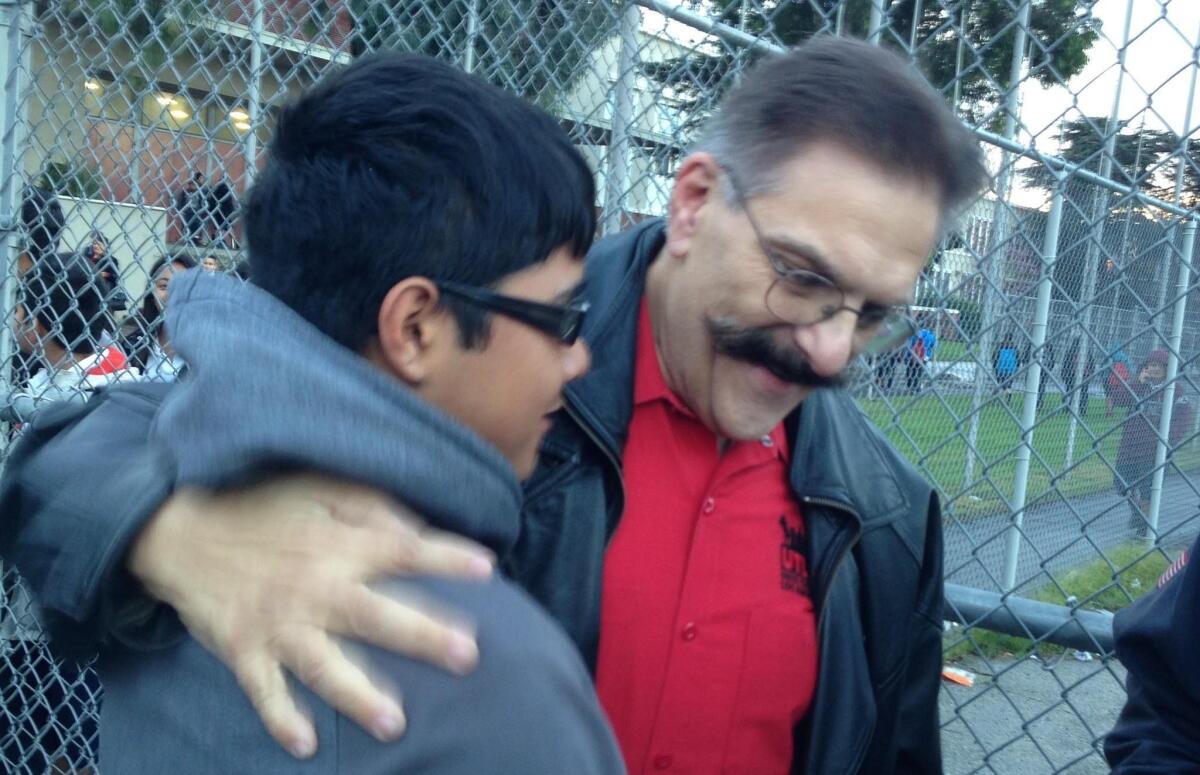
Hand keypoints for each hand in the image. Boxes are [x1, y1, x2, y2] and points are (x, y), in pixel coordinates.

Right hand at [127, 473, 494, 757]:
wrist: (182, 530)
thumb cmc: (261, 507)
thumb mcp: (318, 489)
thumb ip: (371, 507)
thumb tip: (417, 530)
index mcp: (338, 546)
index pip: (403, 550)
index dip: (446, 558)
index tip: (488, 570)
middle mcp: (315, 588)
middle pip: (376, 615)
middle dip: (421, 636)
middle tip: (466, 656)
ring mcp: (279, 624)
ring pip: (325, 665)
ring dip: (359, 697)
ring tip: (395, 724)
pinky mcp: (244, 649)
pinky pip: (264, 691)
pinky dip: (281, 719)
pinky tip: (307, 746)